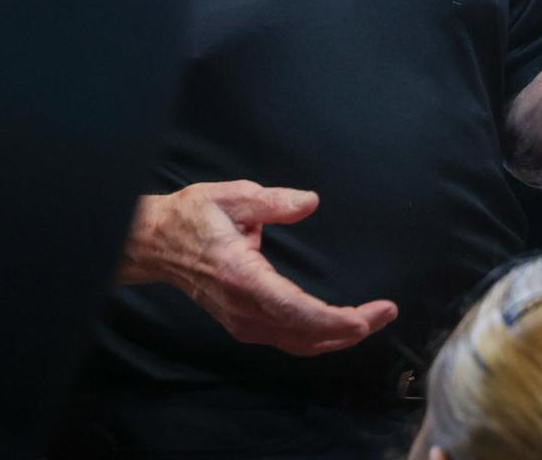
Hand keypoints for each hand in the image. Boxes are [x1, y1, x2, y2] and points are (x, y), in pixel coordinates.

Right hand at [118, 181, 397, 356]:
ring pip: (299, 344)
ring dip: (337, 337)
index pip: (297, 312)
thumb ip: (273, 202)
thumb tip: (310, 202)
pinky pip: (288, 341)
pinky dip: (318, 337)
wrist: (155, 244)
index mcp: (244, 278)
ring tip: (372, 319)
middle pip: (306, 335)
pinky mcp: (243, 324)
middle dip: (351, 329)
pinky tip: (339, 326)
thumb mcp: (232, 197)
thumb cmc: (192, 218)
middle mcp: (245, 310)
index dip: (337, 320)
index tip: (369, 316)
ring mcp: (243, 322)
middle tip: (386, 312)